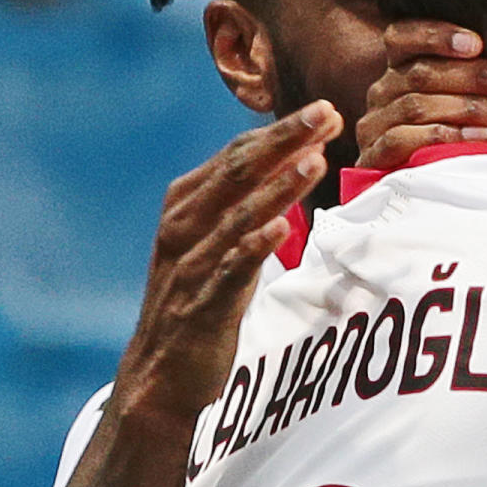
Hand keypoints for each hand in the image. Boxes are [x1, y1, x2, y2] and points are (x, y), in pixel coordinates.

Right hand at [110, 104, 338, 422]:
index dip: (280, 132)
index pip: (237, 155)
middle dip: (283, 141)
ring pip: (237, 216)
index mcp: (187, 205)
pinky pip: (230, 270)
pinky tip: (283, 227)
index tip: (325, 110)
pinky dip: (254, 246)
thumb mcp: (218, 242)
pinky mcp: (200, 305)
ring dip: (277, 186)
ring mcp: (190, 266)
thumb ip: (246, 203)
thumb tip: (297, 159)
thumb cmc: (199, 299)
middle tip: (326, 113)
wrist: (161, 375)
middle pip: (237, 173)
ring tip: (314, 160)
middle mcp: (183, 227)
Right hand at [357, 21, 486, 170]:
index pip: (403, 35)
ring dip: (475, 108)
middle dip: (485, 78)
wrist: (433, 198)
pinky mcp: (375, 158)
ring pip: (419, 105)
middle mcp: (383, 91)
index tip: (478, 42)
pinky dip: (444, 138)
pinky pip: (403, 140)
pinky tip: (481, 140)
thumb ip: (486, 66)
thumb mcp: (476, 96)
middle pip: (425, 72)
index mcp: (401, 66)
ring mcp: (376, 124)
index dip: (437, 34)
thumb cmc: (469, 135)